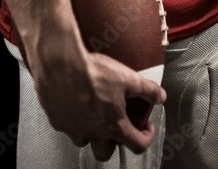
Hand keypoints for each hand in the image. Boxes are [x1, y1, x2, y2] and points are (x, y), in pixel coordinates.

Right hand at [34, 48, 166, 161]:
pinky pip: (68, 126)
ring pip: (84, 140)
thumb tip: (160, 96)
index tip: (146, 127)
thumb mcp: (129, 78)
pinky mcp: (58, 121)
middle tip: (117, 127)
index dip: (147, 137)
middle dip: (114, 143)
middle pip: (105, 153)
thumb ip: (147, 90)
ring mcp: (74, 129)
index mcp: (113, 125)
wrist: (61, 65)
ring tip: (95, 112)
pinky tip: (77, 102)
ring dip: (92, 131)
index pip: (137, 145)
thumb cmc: (92, 72)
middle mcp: (93, 133)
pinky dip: (74, 119)